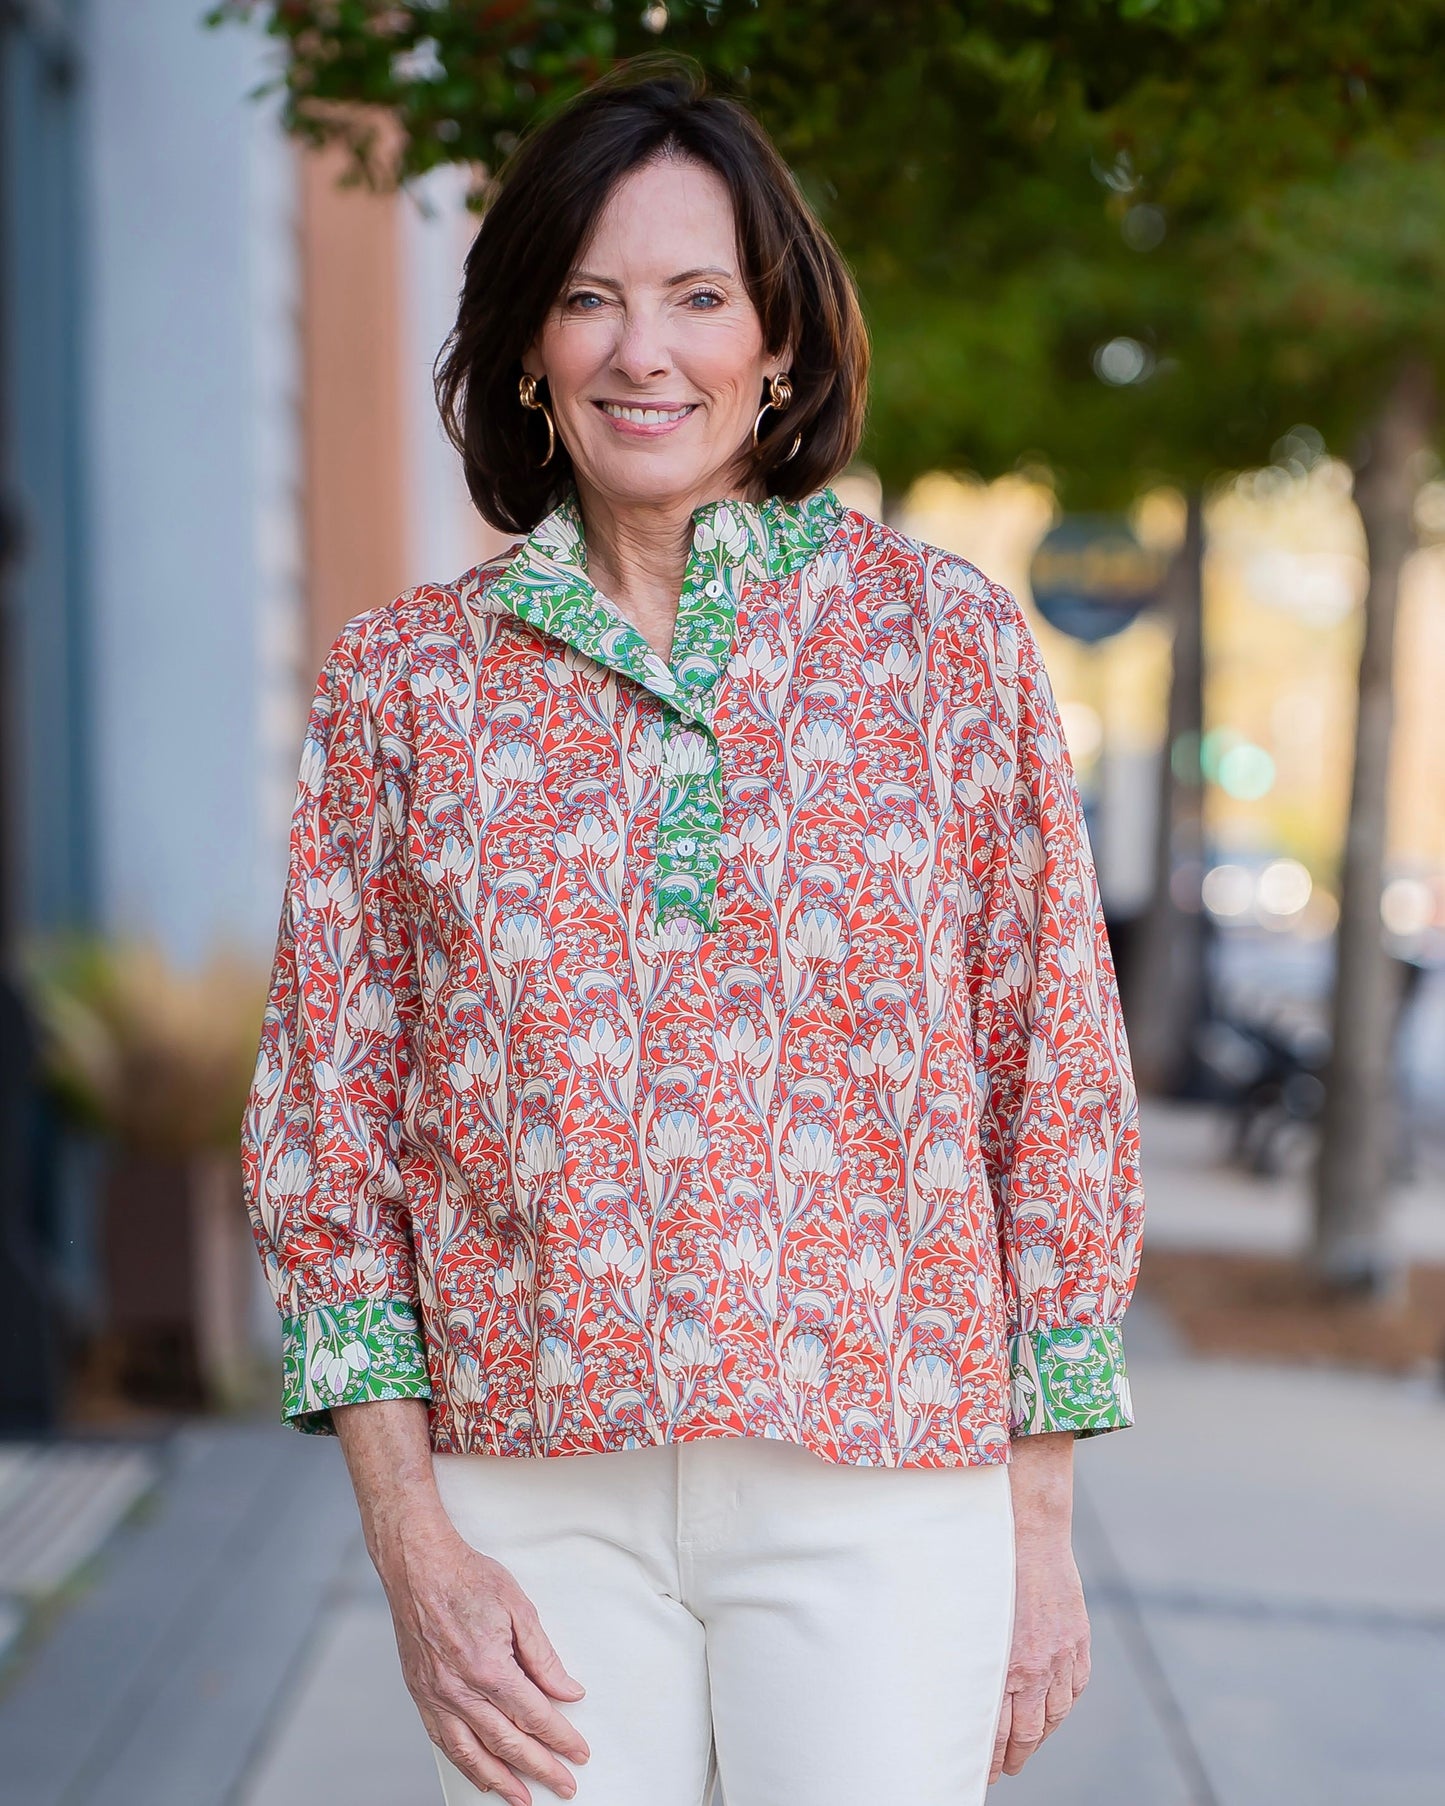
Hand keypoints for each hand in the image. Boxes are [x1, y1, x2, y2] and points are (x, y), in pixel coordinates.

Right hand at [379, 1512, 590, 1805]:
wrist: (418, 1566)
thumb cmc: (467, 1578)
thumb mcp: (518, 1608)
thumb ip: (543, 1657)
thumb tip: (567, 1691)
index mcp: (490, 1667)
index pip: (534, 1715)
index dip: (560, 1738)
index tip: (578, 1753)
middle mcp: (461, 1690)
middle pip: (508, 1742)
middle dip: (540, 1768)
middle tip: (564, 1785)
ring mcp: (437, 1696)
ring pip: (472, 1753)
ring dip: (500, 1781)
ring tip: (522, 1799)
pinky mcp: (420, 1694)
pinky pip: (443, 1741)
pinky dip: (465, 1764)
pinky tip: (479, 1774)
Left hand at [990, 1432, 1090, 1783]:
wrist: (1030, 1529)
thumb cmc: (987, 1565)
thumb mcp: (967, 1612)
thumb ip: (967, 1652)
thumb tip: (951, 1688)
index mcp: (1006, 1663)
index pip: (998, 1731)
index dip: (988, 1757)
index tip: (979, 1772)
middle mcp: (1037, 1666)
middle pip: (1028, 1733)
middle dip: (1013, 1757)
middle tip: (998, 1771)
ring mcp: (1063, 1655)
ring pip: (1054, 1715)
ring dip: (1038, 1737)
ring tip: (1023, 1749)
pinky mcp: (1079, 1641)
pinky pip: (1074, 1689)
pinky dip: (1062, 1705)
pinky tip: (1050, 1711)